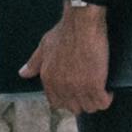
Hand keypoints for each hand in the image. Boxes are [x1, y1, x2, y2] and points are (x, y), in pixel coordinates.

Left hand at [31, 1, 112, 116]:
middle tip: (90, 90)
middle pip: (74, 108)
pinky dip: (107, 98)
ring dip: (95, 101)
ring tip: (100, 90)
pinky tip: (108, 89)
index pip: (56, 103)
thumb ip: (33, 63)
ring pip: (90, 107)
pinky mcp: (95, 85)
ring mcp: (78, 88)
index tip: (75, 92)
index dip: (67, 99)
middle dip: (82, 101)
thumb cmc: (64, 32)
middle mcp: (62, 87)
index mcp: (48, 79)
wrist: (82, 23)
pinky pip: (102, 103)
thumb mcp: (44, 46)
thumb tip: (22, 74)